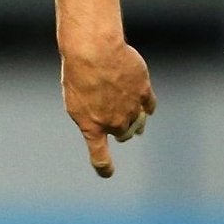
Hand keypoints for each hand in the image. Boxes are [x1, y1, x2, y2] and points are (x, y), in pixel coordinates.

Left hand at [60, 34, 155, 177]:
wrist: (94, 51)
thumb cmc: (78, 72)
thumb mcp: (73, 99)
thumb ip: (87, 116)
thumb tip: (102, 125)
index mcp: (92, 127)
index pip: (100, 156)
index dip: (104, 167)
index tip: (108, 172)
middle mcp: (114, 122)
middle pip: (122, 134)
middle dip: (120, 132)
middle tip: (117, 124)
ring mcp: (131, 108)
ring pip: (138, 122)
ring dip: (135, 122)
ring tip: (135, 120)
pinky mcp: (143, 91)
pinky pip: (150, 105)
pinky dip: (147, 107)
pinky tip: (147, 106)